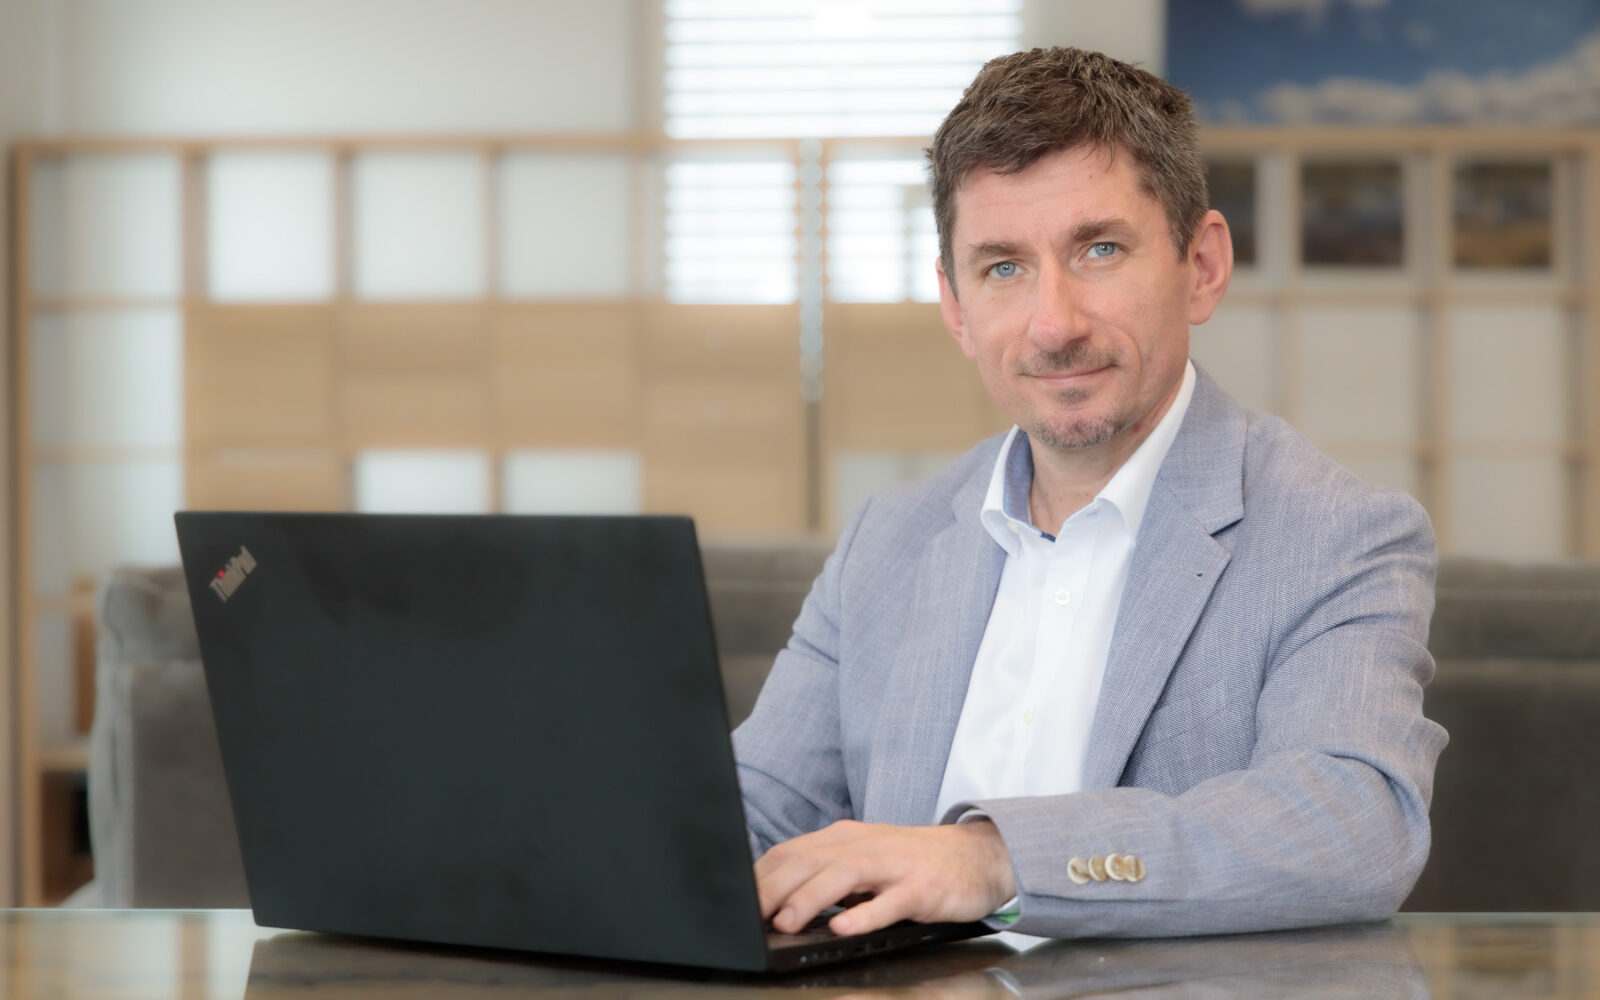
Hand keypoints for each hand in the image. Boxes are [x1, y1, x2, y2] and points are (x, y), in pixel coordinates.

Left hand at [756, 818, 1015, 935]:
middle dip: (775, 888)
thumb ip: (825, 876)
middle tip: (749, 915)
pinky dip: (865, 914)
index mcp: (845, 840)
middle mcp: (866, 846)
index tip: (735, 901)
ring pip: (844, 875)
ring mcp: (895, 865)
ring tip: (787, 922)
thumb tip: (775, 901)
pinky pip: (891, 901)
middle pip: (811, 861)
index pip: (792, 853)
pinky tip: (844, 927)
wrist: (978, 856)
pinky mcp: (923, 887)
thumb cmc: (913, 864)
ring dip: (811, 899)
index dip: (761, 876)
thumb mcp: (864, 862)